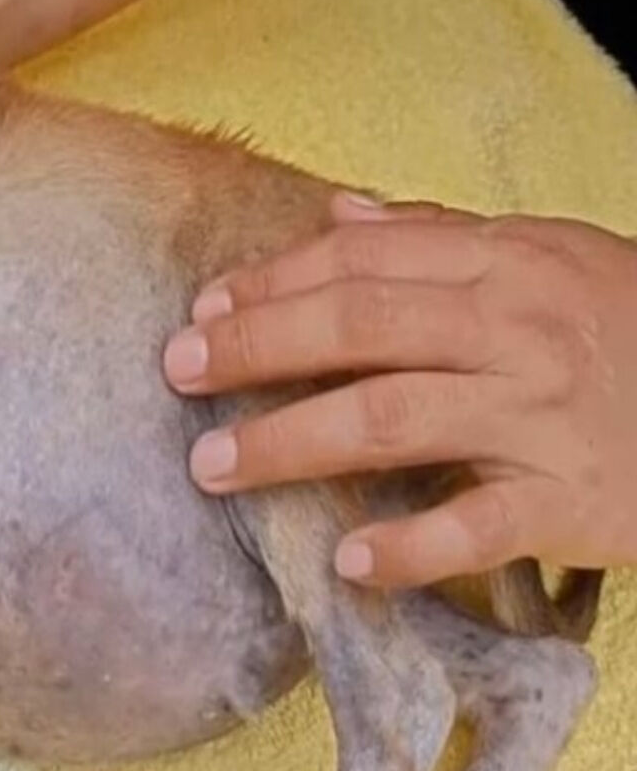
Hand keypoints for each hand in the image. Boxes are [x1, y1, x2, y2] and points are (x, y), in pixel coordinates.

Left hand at [164, 193, 636, 588]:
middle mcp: (515, 329)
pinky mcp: (575, 500)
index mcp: (503, 263)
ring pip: (395, 418)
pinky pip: (480, 525)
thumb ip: (438, 237)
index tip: (205, 309)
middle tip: (177, 371)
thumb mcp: (547, 256)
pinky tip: (348, 559)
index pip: (361, 263)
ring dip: (292, 441)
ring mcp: (543, 415)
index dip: (274, 283)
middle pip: (360, 327)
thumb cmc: (627, 327)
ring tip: (213, 464)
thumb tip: (338, 212)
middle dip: (258, 348)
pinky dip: (411, 545)